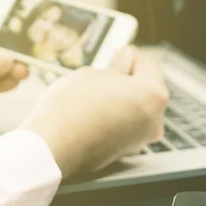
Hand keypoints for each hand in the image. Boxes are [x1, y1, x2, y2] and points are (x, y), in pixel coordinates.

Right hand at [21, 47, 168, 177]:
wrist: (51, 149)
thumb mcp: (94, 74)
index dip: (128, 55)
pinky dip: (114, 116)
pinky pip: (124, 125)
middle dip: (126, 78)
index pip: (147, 64)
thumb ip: (118, 65)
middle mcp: (154, 121)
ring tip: (93, 94)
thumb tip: (127, 57)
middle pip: (144, 89)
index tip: (114, 53)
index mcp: (153, 97)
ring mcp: (140, 139)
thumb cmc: (71, 109)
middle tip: (102, 72)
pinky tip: (93, 112)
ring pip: (134, 108)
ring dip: (120, 98)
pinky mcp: (125, 152)